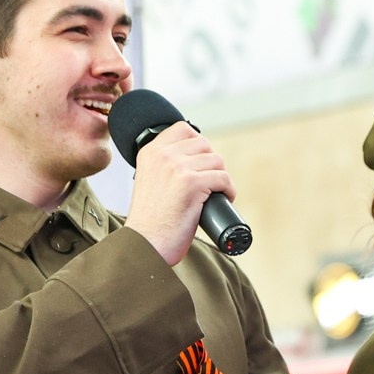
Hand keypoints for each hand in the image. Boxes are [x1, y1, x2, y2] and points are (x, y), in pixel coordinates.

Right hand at [125, 121, 235, 265]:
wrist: (144, 244)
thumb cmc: (150, 222)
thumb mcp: (150, 182)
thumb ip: (165, 166)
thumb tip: (197, 158)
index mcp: (150, 152)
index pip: (183, 129)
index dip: (198, 145)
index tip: (199, 163)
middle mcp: (162, 155)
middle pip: (204, 144)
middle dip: (211, 164)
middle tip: (209, 182)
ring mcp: (177, 167)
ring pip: (217, 160)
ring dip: (221, 178)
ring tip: (215, 193)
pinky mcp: (192, 183)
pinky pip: (223, 178)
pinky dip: (229, 190)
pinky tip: (223, 199)